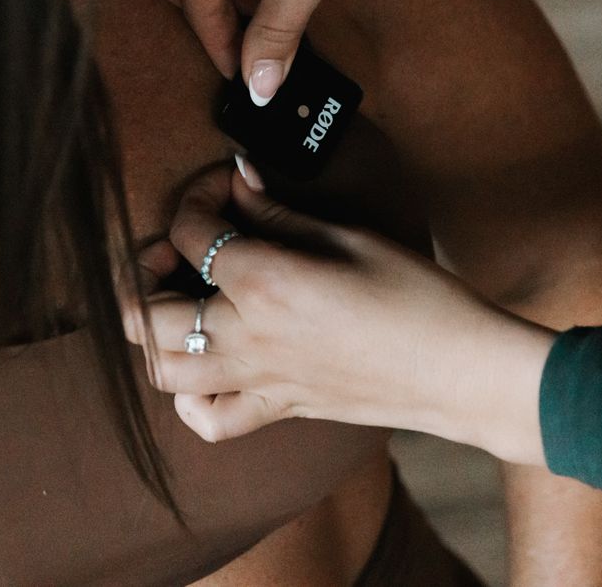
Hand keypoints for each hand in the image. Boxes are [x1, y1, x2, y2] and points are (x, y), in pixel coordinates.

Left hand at [120, 162, 554, 463]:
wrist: (460, 371)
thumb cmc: (417, 296)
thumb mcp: (349, 237)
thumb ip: (280, 214)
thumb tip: (238, 181)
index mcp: (264, 282)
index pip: (190, 232)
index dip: (197, 196)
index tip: (221, 185)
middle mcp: (246, 337)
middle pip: (146, 313)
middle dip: (140, 270)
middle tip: (173, 246)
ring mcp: (257, 381)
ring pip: (161, 371)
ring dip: (153, 332)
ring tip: (178, 300)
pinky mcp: (278, 409)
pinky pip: (209, 420)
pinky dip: (190, 399)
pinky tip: (207, 367)